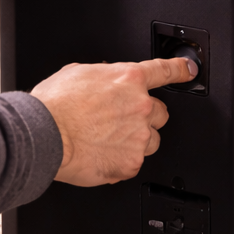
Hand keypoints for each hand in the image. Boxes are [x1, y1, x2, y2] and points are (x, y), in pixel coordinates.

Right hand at [32, 56, 197, 186]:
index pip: (165, 71)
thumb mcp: (77, 73)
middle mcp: (140, 106)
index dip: (180, 70)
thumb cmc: (54, 105)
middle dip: (145, 117)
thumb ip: (102, 76)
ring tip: (107, 141)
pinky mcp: (132, 162)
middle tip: (120, 122)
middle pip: (161, 113)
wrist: (44, 136)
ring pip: (151, 140)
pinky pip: (134, 163)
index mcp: (128, 79)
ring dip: (135, 141)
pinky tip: (101, 155)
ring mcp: (139, 136)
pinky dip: (120, 162)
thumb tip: (104, 81)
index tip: (189, 70)